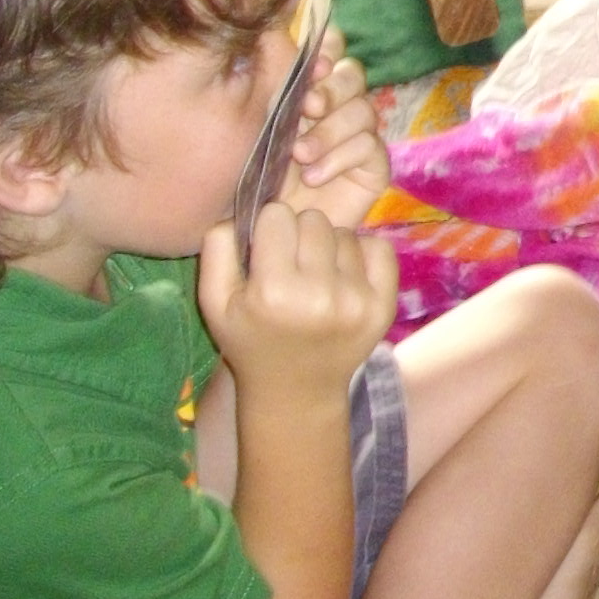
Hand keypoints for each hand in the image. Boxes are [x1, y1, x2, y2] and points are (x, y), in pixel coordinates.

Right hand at [199, 202, 396, 404]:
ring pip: (345, 233)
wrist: (295, 390)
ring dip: (329, 247)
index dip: (269, 228)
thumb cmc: (249, 340)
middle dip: (299, 234)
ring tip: (315, 275)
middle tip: (291, 263)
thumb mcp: (215, 303)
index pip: (278, 216)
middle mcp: (319, 295)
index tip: (266, 250)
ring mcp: (356, 301)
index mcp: (273, 292)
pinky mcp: (383, 306)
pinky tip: (344, 277)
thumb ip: (217, 249)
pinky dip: (362, 255)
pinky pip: (379, 248)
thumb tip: (242, 208)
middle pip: (314, 221)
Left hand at [276, 27, 387, 226]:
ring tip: (300, 156)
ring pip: (363, 110)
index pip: (332, 51)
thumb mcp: (257, 129)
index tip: (312, 65)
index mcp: (308, 91)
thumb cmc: (252, 181)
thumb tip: (277, 40)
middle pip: (353, 75)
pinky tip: (313, 176)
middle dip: (332, 88)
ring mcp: (358, 138)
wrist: (266, 234)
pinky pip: (369, 147)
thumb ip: (274, 89)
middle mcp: (336, 109)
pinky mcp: (373, 168)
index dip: (329, 50)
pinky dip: (340, 158)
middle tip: (308, 107)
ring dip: (330, 130)